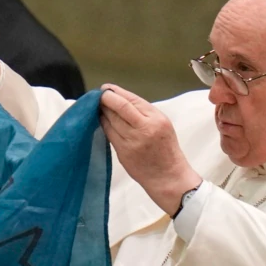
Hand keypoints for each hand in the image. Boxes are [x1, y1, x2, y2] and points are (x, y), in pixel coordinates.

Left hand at [99, 84, 202, 215]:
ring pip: (111, 120)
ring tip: (97, 107)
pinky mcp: (123, 152)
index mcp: (156, 119)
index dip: (116, 92)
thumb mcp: (163, 125)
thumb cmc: (166, 150)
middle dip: (105, 99)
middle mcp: (144, 128)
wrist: (168, 177)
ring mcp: (132, 141)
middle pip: (119, 107)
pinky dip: (103, 125)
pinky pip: (109, 134)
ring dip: (102, 111)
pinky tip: (100, 120)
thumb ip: (145, 113)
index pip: (132, 100)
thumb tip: (121, 100)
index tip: (106, 89)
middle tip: (98, 95)